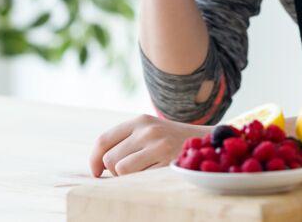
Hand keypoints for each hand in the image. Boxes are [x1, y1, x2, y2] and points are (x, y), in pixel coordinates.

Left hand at [89, 114, 210, 176]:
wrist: (207, 144)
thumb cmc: (171, 142)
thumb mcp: (149, 131)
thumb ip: (125, 141)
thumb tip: (97, 164)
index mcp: (139, 120)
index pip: (103, 140)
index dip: (94, 159)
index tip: (96, 173)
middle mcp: (148, 130)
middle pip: (109, 159)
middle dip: (114, 171)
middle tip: (128, 172)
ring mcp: (158, 145)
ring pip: (121, 170)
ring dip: (127, 178)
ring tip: (142, 172)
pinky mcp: (168, 162)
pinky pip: (139, 179)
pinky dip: (142, 181)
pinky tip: (154, 175)